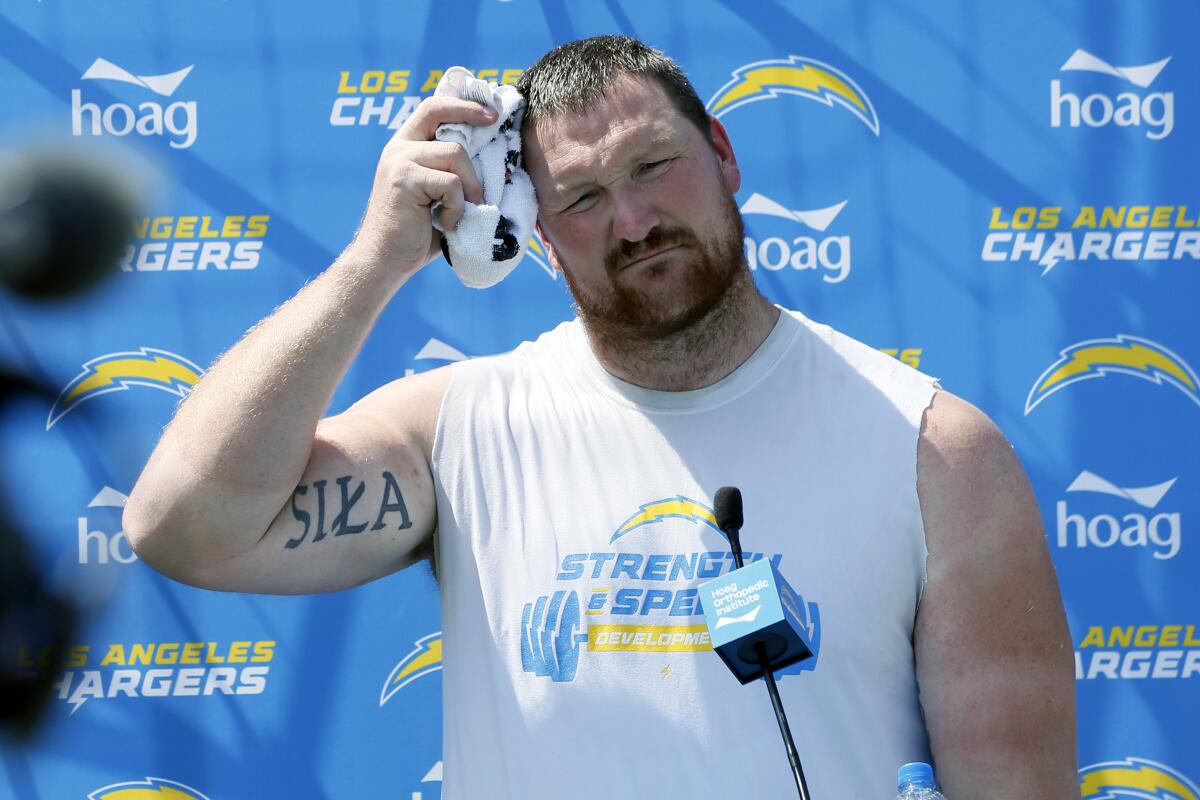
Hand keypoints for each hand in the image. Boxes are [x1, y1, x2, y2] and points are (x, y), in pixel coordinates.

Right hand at [347, 96, 495, 275]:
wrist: (386, 261)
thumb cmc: (417, 233)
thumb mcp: (439, 195)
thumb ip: (454, 173)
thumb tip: (493, 158)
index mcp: (405, 146)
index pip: (434, 108)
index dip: (463, 105)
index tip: (491, 113)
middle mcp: (398, 147)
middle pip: (446, 122)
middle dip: (474, 124)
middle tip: (495, 131)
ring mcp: (398, 160)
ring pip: (455, 155)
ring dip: (470, 187)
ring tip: (463, 211)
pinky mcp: (403, 179)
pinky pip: (451, 183)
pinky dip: (457, 207)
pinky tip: (445, 224)